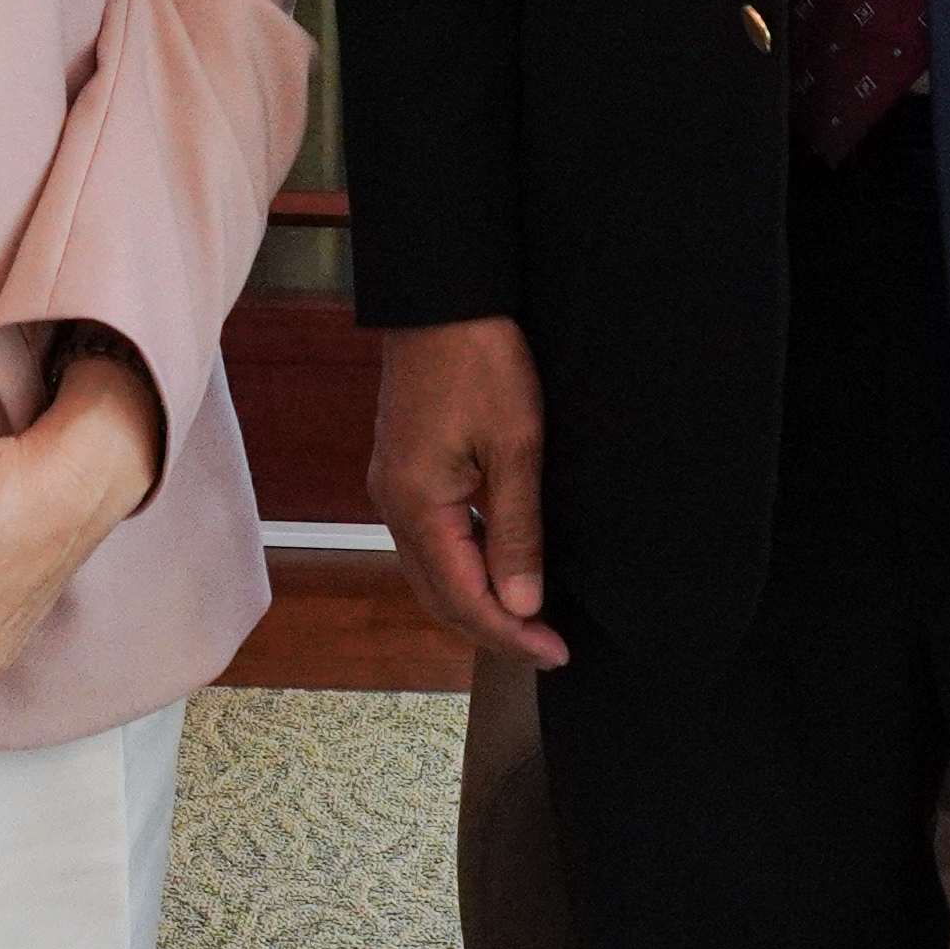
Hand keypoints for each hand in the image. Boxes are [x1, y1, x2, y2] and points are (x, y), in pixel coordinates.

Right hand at [369, 316, 564, 669]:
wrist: (440, 296)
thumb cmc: (480, 360)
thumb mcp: (515, 446)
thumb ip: (517, 531)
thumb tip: (522, 605)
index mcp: (417, 505)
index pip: (463, 598)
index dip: (510, 633)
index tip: (555, 652)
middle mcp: (394, 504)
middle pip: (439, 595)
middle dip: (492, 628)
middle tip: (548, 647)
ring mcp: (394, 486)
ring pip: (432, 571)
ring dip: (478, 601)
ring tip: (531, 618)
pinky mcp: (403, 469)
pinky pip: (431, 539)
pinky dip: (466, 566)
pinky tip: (501, 567)